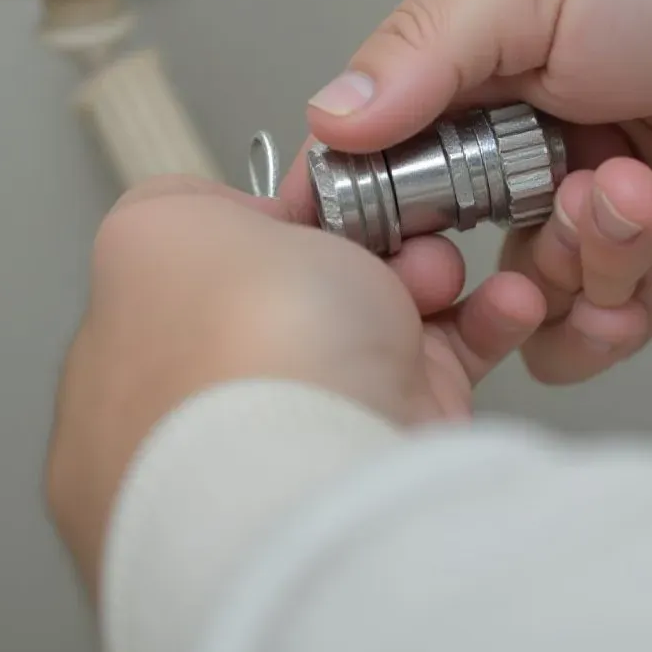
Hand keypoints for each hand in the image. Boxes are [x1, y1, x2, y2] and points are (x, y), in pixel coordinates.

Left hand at [46, 176, 544, 591]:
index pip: (212, 265)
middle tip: (396, 222)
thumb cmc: (238, 351)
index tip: (324, 183)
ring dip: (429, 276)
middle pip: (311, 282)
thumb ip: (184, 206)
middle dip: (367, 241)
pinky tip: (507, 303)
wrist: (330, 467)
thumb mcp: (165, 230)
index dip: (274, 214)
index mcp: (144, 356)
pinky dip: (484, 323)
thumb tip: (240, 219)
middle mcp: (228, 392)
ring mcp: (314, 418)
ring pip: (385, 318)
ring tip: (441, 271)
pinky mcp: (395, 437)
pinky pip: (448, 364)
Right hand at [287, 0, 651, 382]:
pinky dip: (625, 298)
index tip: (354, 248)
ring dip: (574, 263)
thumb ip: (417, 56)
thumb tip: (330, 115)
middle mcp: (527, 136)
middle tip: (513, 214)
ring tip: (628, 193)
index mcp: (477, 64)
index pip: (381, 158)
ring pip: (531, 296)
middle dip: (472, 257)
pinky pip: (608, 320)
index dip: (363, 211)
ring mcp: (593, 198)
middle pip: (449, 249)